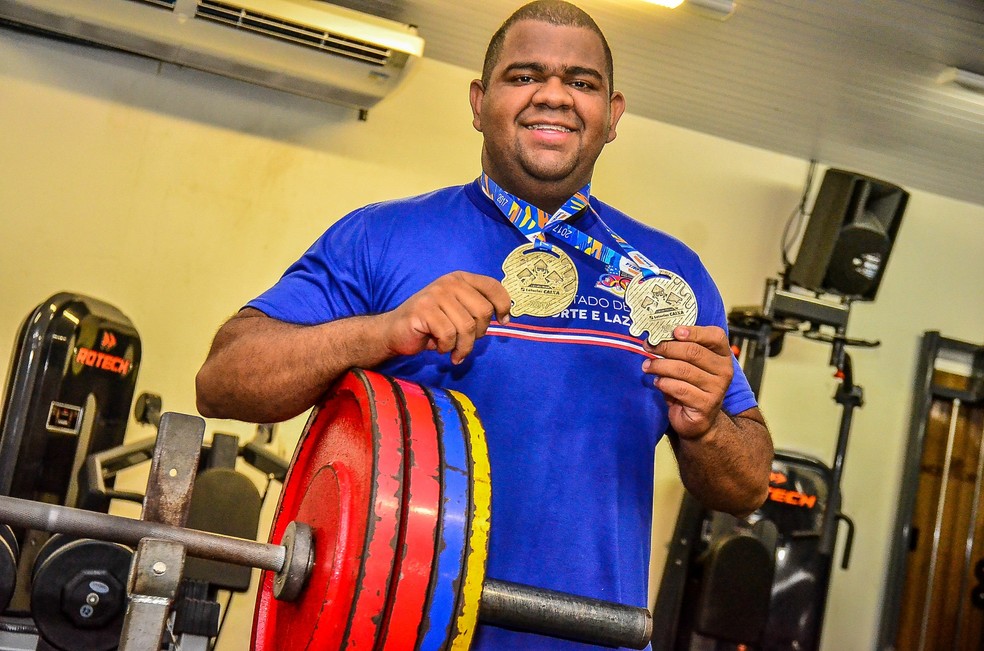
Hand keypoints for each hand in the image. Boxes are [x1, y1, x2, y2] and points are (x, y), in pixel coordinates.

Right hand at [379, 271, 511, 363]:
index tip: (503, 321)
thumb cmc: (431, 324)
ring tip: (454, 351)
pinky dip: (447, 348)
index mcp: (460, 279)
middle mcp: (449, 282)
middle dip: (479, 334)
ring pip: (467, 327)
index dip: (504, 304)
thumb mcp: (458, 311)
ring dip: (463, 346)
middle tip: (466, 342)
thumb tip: (505, 318)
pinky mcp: (424, 310)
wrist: (395, 331)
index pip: (493, 286)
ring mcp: (436, 295)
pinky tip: (439, 347)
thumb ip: (477, 309)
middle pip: (483, 311)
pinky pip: (448, 335)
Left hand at [642, 325, 732, 439]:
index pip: (715, 336)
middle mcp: (724, 370)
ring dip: (660, 366)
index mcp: (722, 355)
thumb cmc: (691, 386)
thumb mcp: (689, 365)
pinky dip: (664, 383)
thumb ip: (681, 349)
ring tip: (648, 366)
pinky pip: (680, 389)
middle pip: (693, 352)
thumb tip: (657, 336)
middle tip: (649, 346)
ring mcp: (717, 389)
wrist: (698, 419)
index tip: (674, 331)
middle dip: (667, 347)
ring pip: (683, 370)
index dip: (694, 331)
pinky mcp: (706, 405)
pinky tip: (657, 382)